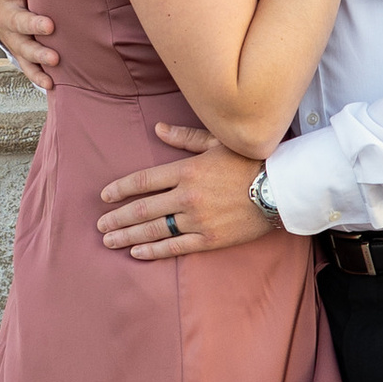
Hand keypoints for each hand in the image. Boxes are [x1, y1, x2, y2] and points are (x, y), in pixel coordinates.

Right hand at [0, 0, 60, 86]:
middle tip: (49, 25)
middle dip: (34, 24)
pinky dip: (39, 77)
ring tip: (55, 58)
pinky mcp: (22, 56)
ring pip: (25, 49)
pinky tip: (52, 83)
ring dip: (39, 55)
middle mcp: (10, 18)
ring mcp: (15, 40)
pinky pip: (29, 69)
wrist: (2, 16)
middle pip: (20, 22)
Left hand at [97, 126, 278, 259]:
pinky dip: (153, 251)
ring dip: (128, 236)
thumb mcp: (217, 142)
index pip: (143, 181)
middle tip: (100, 224)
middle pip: (142, 208)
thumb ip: (185, 138)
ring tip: (109, 241)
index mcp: (187, 170)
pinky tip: (136, 253)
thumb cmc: (251, 161)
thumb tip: (158, 128)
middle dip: (118, 218)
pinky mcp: (210, 239)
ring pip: (154, 230)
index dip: (120, 189)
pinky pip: (175, 247)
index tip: (104, 196)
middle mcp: (187, 196)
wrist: (282, 188)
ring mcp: (197, 220)